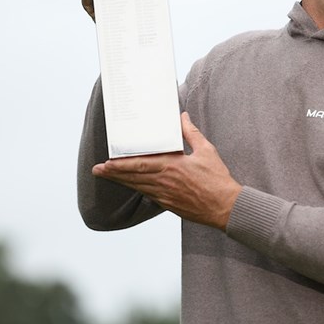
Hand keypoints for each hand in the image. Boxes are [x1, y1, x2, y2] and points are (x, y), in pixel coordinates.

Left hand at [91, 112, 241, 229]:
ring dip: (121, 182)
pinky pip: (148, 195)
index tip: (107, 162)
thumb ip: (191, 133)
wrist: (225, 206)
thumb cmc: (217, 179)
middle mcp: (165, 182)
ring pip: (138, 187)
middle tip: (98, 170)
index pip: (140, 165)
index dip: (121, 164)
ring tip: (107, 176)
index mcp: (173, 166)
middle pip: (133, 177)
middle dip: (114, 173)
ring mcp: (165, 195)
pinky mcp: (169, 205)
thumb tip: (182, 117)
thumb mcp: (207, 151)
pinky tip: (131, 186)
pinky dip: (137, 189)